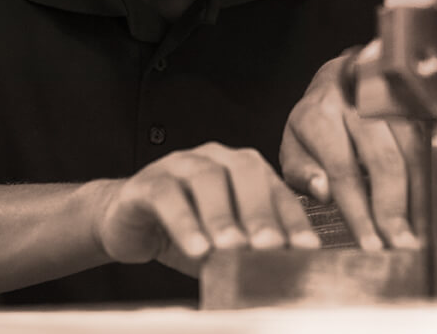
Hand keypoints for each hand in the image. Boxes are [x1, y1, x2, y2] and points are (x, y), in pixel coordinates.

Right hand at [91, 142, 318, 276]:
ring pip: (206, 179)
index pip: (277, 189)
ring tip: (231, 247)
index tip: (307, 248)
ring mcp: (180, 165)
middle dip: (261, 211)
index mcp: (244, 168)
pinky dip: (184, 222)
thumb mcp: (226, 245)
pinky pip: (167, 196)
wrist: (129, 225)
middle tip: (270, 246)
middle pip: (246, 171)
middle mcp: (216, 158)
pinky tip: (196, 248)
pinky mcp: (147, 182)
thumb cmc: (188, 234)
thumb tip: (286, 277)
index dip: (293, 218)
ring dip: (222, 215)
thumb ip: (252, 252)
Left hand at [279, 42, 420, 250]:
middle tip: (402, 246)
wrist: (342, 75)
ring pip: (412, 148)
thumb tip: (324, 192)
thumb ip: (302, 171)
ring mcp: (389, 98)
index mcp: (320, 115)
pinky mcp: (414, 99)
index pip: (342, 170)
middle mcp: (357, 103)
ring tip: (423, 230)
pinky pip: (434, 128)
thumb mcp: (293, 146)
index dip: (359, 211)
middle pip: (383, 160)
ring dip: (420, 193)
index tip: (371, 245)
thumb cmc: (315, 123)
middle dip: (394, 208)